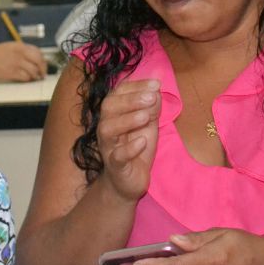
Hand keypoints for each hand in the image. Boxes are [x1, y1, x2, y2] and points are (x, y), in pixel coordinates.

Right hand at [0, 42, 46, 81]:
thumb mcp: (10, 46)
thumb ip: (22, 50)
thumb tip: (34, 57)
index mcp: (20, 46)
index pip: (38, 51)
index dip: (42, 59)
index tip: (43, 63)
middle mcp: (20, 54)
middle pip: (39, 61)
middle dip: (43, 69)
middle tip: (43, 73)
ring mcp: (17, 63)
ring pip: (34, 71)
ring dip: (35, 75)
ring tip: (34, 77)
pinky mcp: (13, 73)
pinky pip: (26, 77)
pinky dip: (27, 79)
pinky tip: (26, 78)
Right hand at [97, 79, 160, 201]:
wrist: (129, 180)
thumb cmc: (137, 147)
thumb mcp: (148, 123)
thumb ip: (152, 105)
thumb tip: (156, 86)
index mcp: (114, 113)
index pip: (118, 92)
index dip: (136, 86)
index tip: (156, 84)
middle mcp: (107, 126)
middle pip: (109, 106)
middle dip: (130, 99)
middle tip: (151, 97)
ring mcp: (109, 146)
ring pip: (108, 129)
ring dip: (127, 120)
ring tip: (146, 116)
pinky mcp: (115, 166)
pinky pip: (117, 156)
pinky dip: (129, 148)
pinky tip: (142, 142)